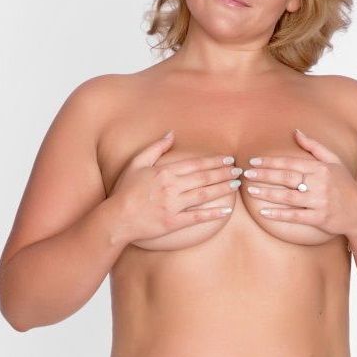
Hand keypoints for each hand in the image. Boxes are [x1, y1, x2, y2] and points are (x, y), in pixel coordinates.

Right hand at [106, 131, 240, 249]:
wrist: (117, 218)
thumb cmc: (125, 190)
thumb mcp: (137, 163)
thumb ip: (155, 148)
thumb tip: (171, 133)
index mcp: (165, 171)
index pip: (195, 164)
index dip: (214, 161)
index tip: (228, 159)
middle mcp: (171, 187)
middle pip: (203, 178)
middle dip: (223, 173)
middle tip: (238, 170)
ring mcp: (173, 205)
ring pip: (204, 195)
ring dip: (222, 189)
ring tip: (236, 185)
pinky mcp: (173, 222)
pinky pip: (197, 218)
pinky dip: (212, 214)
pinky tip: (226, 211)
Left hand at [241, 128, 356, 240]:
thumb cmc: (344, 185)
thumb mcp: (334, 161)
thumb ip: (314, 146)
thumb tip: (296, 131)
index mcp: (321, 168)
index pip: (291, 162)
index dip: (270, 161)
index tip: (253, 161)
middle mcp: (320, 183)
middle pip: (287, 177)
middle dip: (264, 175)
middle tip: (246, 174)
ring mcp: (319, 201)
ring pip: (288, 196)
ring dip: (267, 193)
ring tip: (250, 191)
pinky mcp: (319, 218)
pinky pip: (295, 216)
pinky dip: (279, 214)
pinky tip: (264, 212)